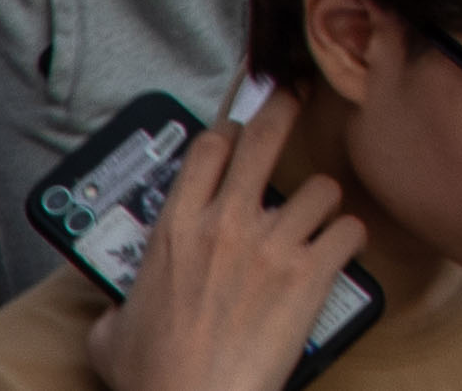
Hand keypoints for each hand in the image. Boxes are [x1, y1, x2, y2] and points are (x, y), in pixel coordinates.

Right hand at [89, 109, 363, 390]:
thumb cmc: (153, 375)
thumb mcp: (110, 334)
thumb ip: (116, 308)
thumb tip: (115, 312)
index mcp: (175, 229)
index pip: (208, 147)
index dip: (229, 131)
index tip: (240, 129)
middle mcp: (226, 223)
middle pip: (265, 136)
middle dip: (285, 108)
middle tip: (298, 98)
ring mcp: (272, 244)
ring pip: (321, 187)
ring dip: (324, 202)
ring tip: (319, 220)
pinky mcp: (309, 272)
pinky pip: (349, 230)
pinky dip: (351, 239)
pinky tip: (342, 252)